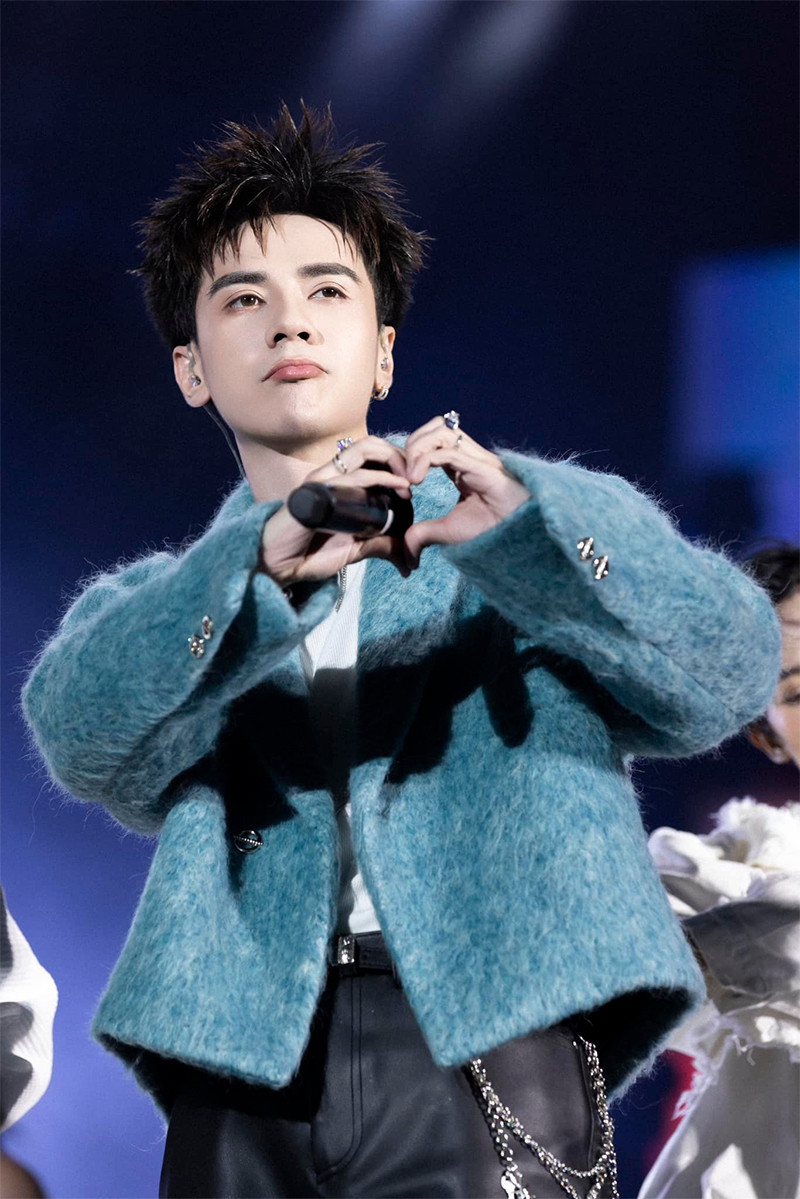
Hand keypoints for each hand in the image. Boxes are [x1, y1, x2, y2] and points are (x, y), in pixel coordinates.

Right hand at [261, 436, 412, 585]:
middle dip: (401, 456)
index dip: (398, 464)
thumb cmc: (311, 553)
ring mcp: (326, 478)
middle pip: (372, 445)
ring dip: (394, 458)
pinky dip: (383, 476)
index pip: (373, 457)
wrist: (280, 566)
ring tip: (410, 480)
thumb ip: (381, 546)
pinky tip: (400, 486)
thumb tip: (408, 560)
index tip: (416, 486)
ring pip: (365, 448)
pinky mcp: (319, 488)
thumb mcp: (356, 549)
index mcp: (342, 484)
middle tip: (418, 477)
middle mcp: (334, 475)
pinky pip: (355, 473)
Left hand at [403, 417, 530, 565]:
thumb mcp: (448, 532)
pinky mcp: (480, 467)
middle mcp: (467, 456)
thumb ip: (424, 536)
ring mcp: (475, 459)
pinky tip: (415, 481)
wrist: (519, 536)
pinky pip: (447, 451)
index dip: (410, 456)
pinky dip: (425, 460)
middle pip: (435, 427)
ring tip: (410, 476)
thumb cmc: (491, 529)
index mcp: (460, 466)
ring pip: (441, 430)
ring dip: (417, 448)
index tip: (401, 483)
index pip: (431, 442)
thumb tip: (407, 556)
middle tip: (403, 473)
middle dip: (413, 443)